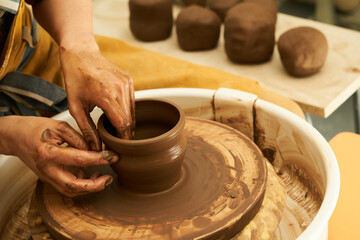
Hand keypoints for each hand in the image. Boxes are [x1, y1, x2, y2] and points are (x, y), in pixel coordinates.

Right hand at [2, 116, 118, 197]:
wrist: (14, 136)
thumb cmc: (36, 128)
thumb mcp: (59, 127)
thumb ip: (79, 138)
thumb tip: (96, 149)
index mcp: (49, 153)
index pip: (79, 159)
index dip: (99, 159)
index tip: (113, 156)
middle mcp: (47, 169)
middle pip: (73, 186)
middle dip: (94, 185)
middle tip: (109, 178)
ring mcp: (46, 176)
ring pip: (70, 191)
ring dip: (88, 188)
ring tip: (102, 177)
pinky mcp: (48, 178)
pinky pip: (66, 187)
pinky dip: (80, 185)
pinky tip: (89, 173)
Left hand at [59, 39, 134, 150]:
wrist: (81, 53)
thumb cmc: (75, 78)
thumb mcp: (75, 107)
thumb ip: (87, 129)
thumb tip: (95, 147)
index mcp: (106, 96)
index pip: (123, 125)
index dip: (122, 139)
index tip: (118, 147)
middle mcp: (120, 89)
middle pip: (130, 120)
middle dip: (125, 134)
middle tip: (118, 143)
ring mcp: (127, 83)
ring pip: (133, 112)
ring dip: (127, 123)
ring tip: (118, 132)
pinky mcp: (129, 80)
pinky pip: (132, 101)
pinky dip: (127, 111)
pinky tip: (118, 116)